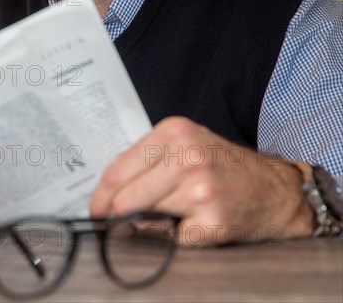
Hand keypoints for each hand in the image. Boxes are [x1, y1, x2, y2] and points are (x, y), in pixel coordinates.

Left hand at [89, 117, 314, 245]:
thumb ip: (146, 163)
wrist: (276, 191)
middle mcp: (187, 157)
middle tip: (113, 224)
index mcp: (173, 132)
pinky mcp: (212, 220)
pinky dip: (172, 238)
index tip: (95, 211)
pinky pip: (168, 239)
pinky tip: (189, 225)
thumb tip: (106, 196)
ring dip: (147, 225)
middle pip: (123, 199)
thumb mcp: (185, 146)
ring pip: (143, 219)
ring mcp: (200, 190)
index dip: (100, 197)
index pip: (116, 171)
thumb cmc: (224, 168)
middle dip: (114, 217)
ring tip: (169, 215)